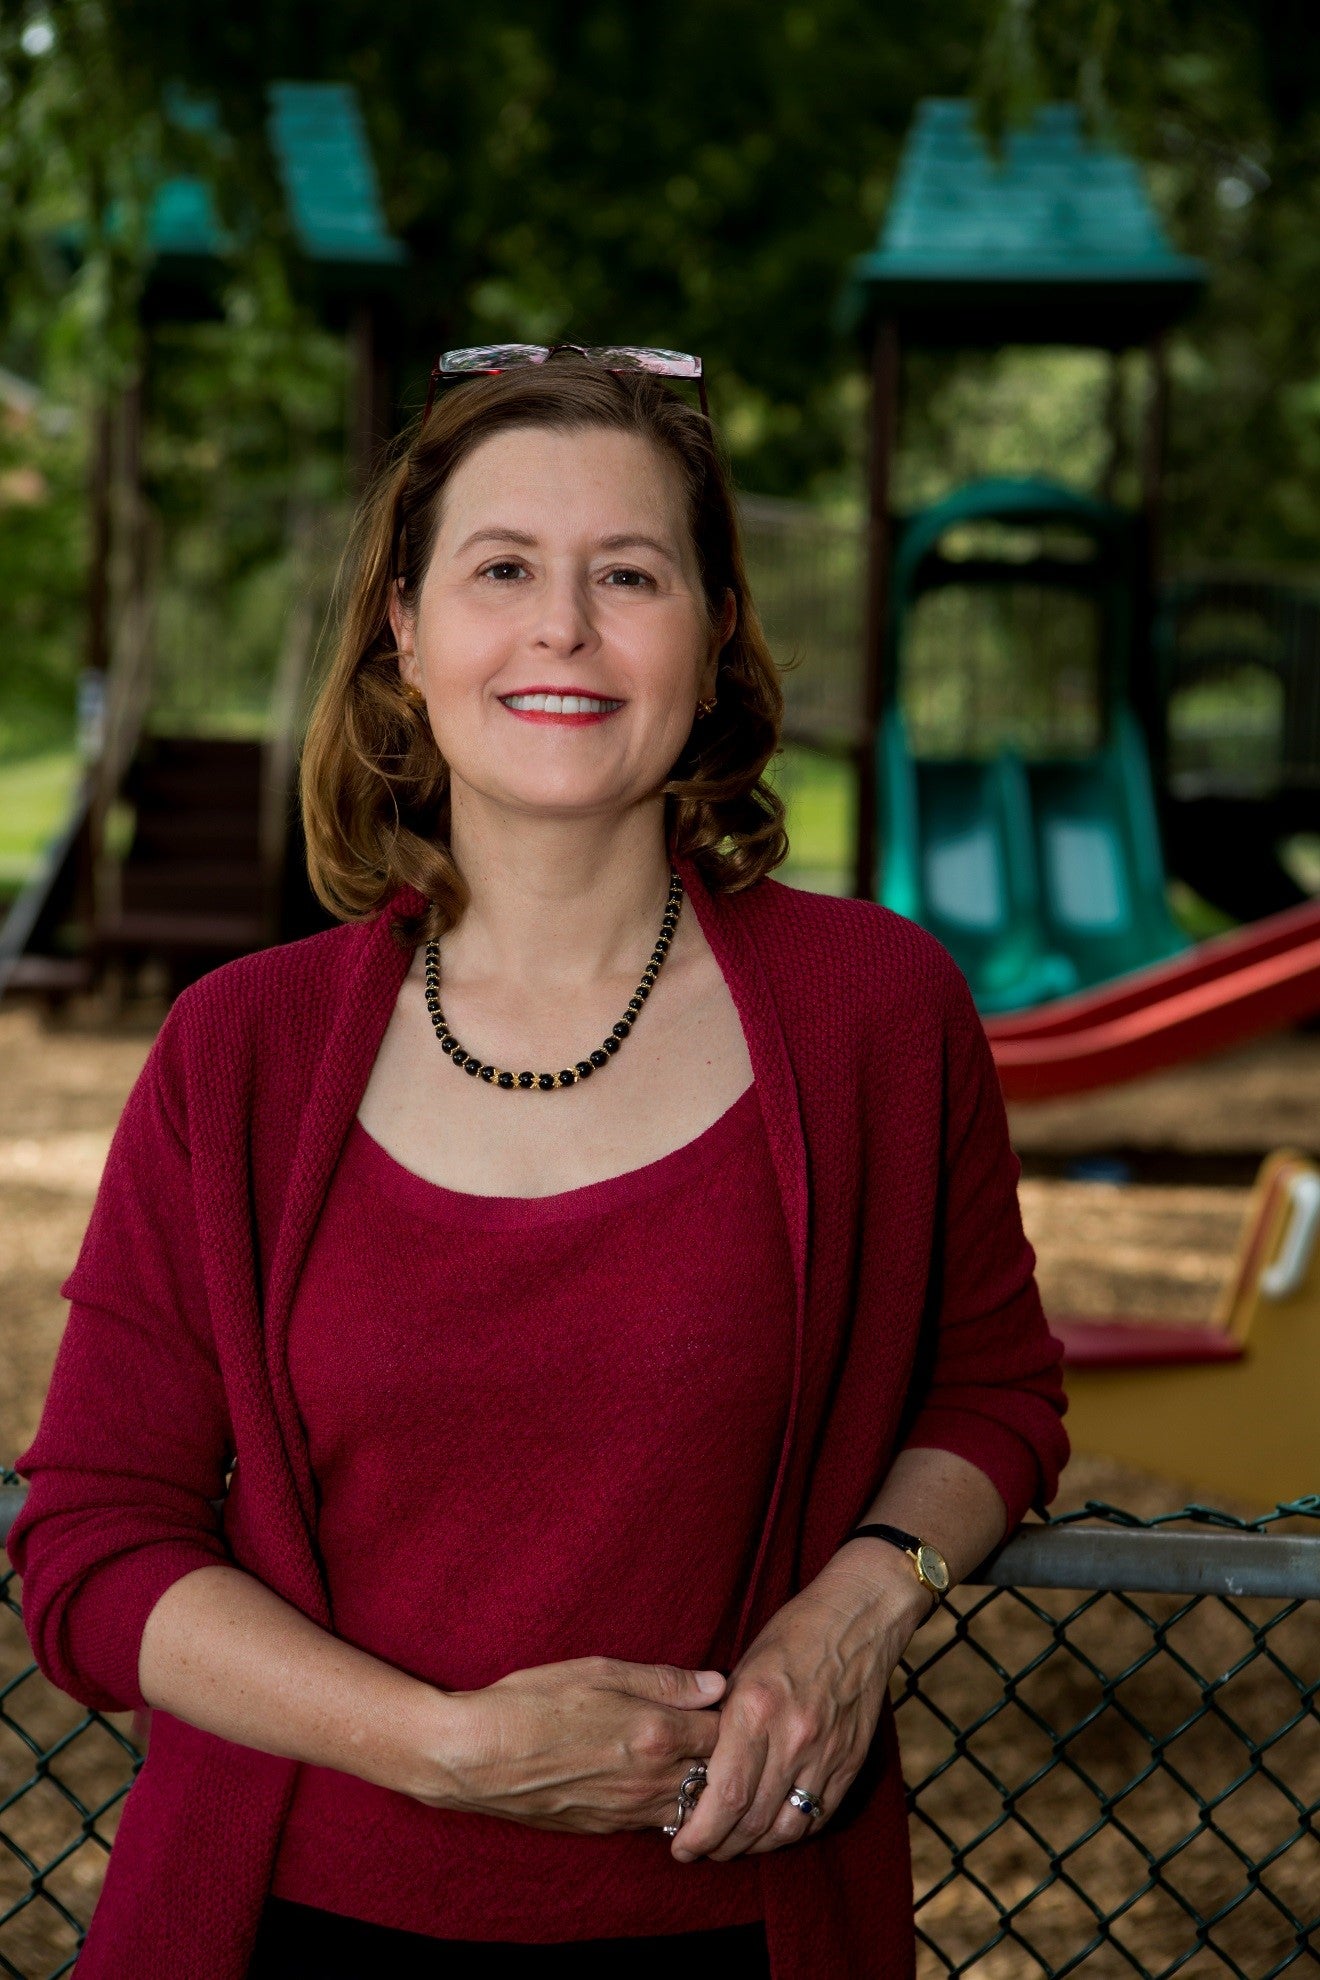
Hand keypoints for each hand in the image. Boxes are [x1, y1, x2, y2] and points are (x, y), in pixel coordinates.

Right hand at [416, 1655, 725, 1834]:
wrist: (475, 1757)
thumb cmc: (532, 1701)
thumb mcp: (597, 1670)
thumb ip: (663, 1681)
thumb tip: (716, 1684)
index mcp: (655, 1734)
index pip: (724, 1732)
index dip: (730, 1716)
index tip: (725, 1703)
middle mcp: (650, 1780)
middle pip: (716, 1777)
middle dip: (724, 1756)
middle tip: (719, 1733)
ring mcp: (628, 1811)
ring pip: (690, 1808)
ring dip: (699, 1786)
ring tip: (691, 1759)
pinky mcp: (605, 1828)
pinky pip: (656, 1823)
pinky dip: (667, 1806)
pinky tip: (655, 1782)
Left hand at [669, 1550, 930, 1862]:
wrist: (857, 1619)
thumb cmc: (792, 1634)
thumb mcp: (743, 1669)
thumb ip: (723, 1721)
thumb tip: (696, 1768)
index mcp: (756, 1709)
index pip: (726, 1794)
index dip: (700, 1831)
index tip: (682, 1844)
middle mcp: (792, 1738)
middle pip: (752, 1820)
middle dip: (719, 1846)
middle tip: (698, 1849)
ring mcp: (825, 1754)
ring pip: (785, 1829)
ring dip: (754, 1846)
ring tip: (731, 1845)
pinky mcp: (849, 1763)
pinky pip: (818, 1817)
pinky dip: (790, 1832)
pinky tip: (771, 1830)